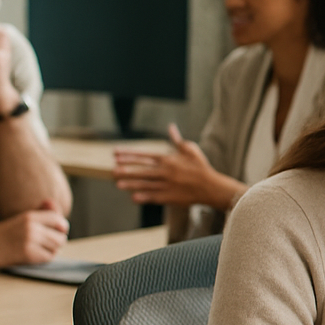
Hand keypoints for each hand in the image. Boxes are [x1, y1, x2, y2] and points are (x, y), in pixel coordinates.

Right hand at [0, 199, 68, 265]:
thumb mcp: (19, 219)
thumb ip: (39, 211)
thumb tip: (52, 202)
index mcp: (30, 216)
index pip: (58, 219)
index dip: (60, 226)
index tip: (55, 231)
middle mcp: (32, 227)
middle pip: (60, 236)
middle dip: (56, 241)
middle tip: (45, 243)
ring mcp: (30, 240)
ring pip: (56, 247)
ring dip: (51, 250)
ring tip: (38, 249)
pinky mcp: (28, 253)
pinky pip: (48, 257)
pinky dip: (44, 258)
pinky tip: (33, 255)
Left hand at [114, 124, 237, 206]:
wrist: (211, 187)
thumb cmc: (200, 167)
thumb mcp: (190, 150)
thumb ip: (177, 140)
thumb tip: (171, 127)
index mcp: (168, 159)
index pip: (144, 156)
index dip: (129, 155)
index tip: (115, 154)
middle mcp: (165, 171)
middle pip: (142, 170)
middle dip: (126, 170)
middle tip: (113, 170)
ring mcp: (167, 185)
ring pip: (145, 184)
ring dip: (131, 184)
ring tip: (117, 184)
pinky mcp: (170, 197)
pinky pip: (154, 196)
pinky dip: (143, 197)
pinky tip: (133, 197)